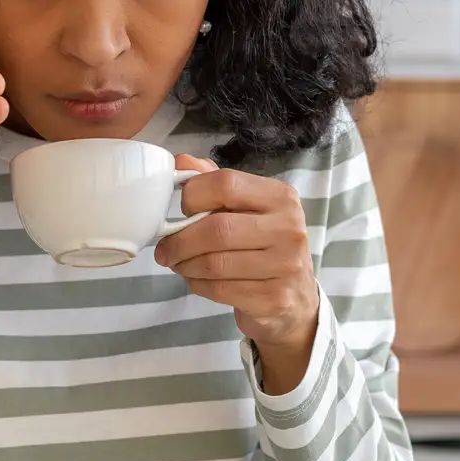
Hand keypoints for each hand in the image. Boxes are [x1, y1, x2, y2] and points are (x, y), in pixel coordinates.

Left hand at [154, 157, 320, 392]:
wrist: (295, 299)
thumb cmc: (262, 246)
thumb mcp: (245, 209)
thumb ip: (214, 183)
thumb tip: (180, 161)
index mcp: (281, 197)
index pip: (226, 183)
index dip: (193, 196)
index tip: (181, 210)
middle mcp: (289, 228)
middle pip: (217, 228)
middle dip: (180, 241)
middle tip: (164, 249)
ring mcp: (286, 265)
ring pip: (215, 263)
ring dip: (185, 265)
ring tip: (178, 264)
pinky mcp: (276, 298)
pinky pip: (221, 290)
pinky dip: (198, 285)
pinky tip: (196, 280)